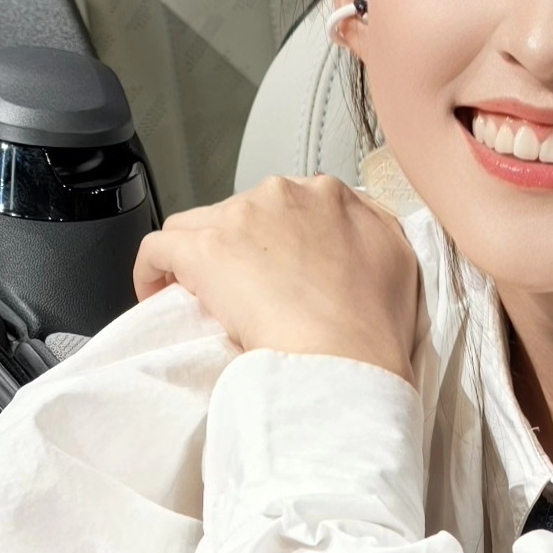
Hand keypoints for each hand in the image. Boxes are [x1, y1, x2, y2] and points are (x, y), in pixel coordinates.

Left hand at [133, 175, 421, 378]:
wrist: (348, 358)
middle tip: (245, 291)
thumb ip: (374, 232)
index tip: (273, 268)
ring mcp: (242, 218)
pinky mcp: (205, 250)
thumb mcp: (399, 261)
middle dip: (239, 247)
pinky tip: (156, 295)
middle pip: (242, 211)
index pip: (288, 204)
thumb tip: (355, 236)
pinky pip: (159, 248)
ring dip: (197, 256)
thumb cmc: (374, 329)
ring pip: (199, 225)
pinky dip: (153, 270)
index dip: (276, 238)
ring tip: (199, 297)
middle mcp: (286, 194)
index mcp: (332, 196)